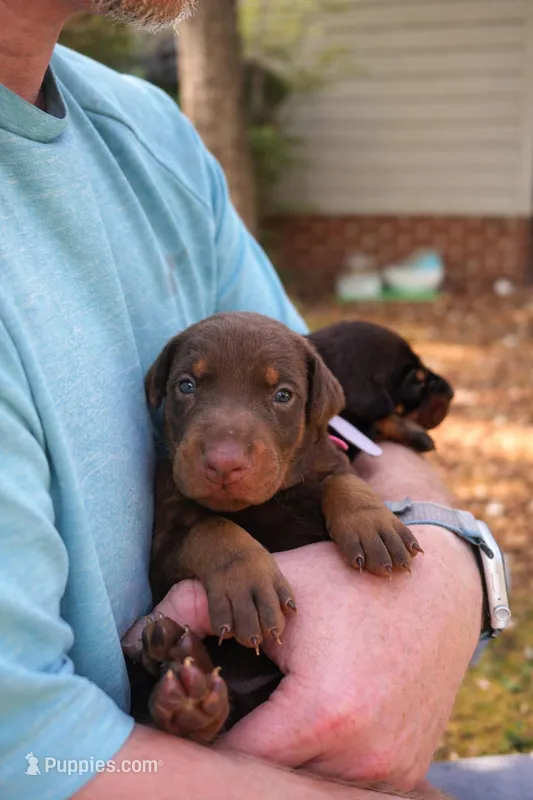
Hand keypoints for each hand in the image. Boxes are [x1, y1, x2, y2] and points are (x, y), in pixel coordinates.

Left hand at [143, 533, 481, 791]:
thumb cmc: (352, 585)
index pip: (237, 759)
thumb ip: (202, 603)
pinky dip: (322, 758)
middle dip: (250, 744)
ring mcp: (387, 771)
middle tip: (242, 704)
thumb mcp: (280, 584)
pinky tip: (312, 721)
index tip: (210, 703)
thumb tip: (148, 627)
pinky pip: (343, 781)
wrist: (437, 594)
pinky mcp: (403, 772)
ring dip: (286, 754)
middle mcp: (359, 757)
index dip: (216, 731)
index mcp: (321, 715)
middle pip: (272, 775)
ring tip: (276, 709)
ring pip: (306, 780)